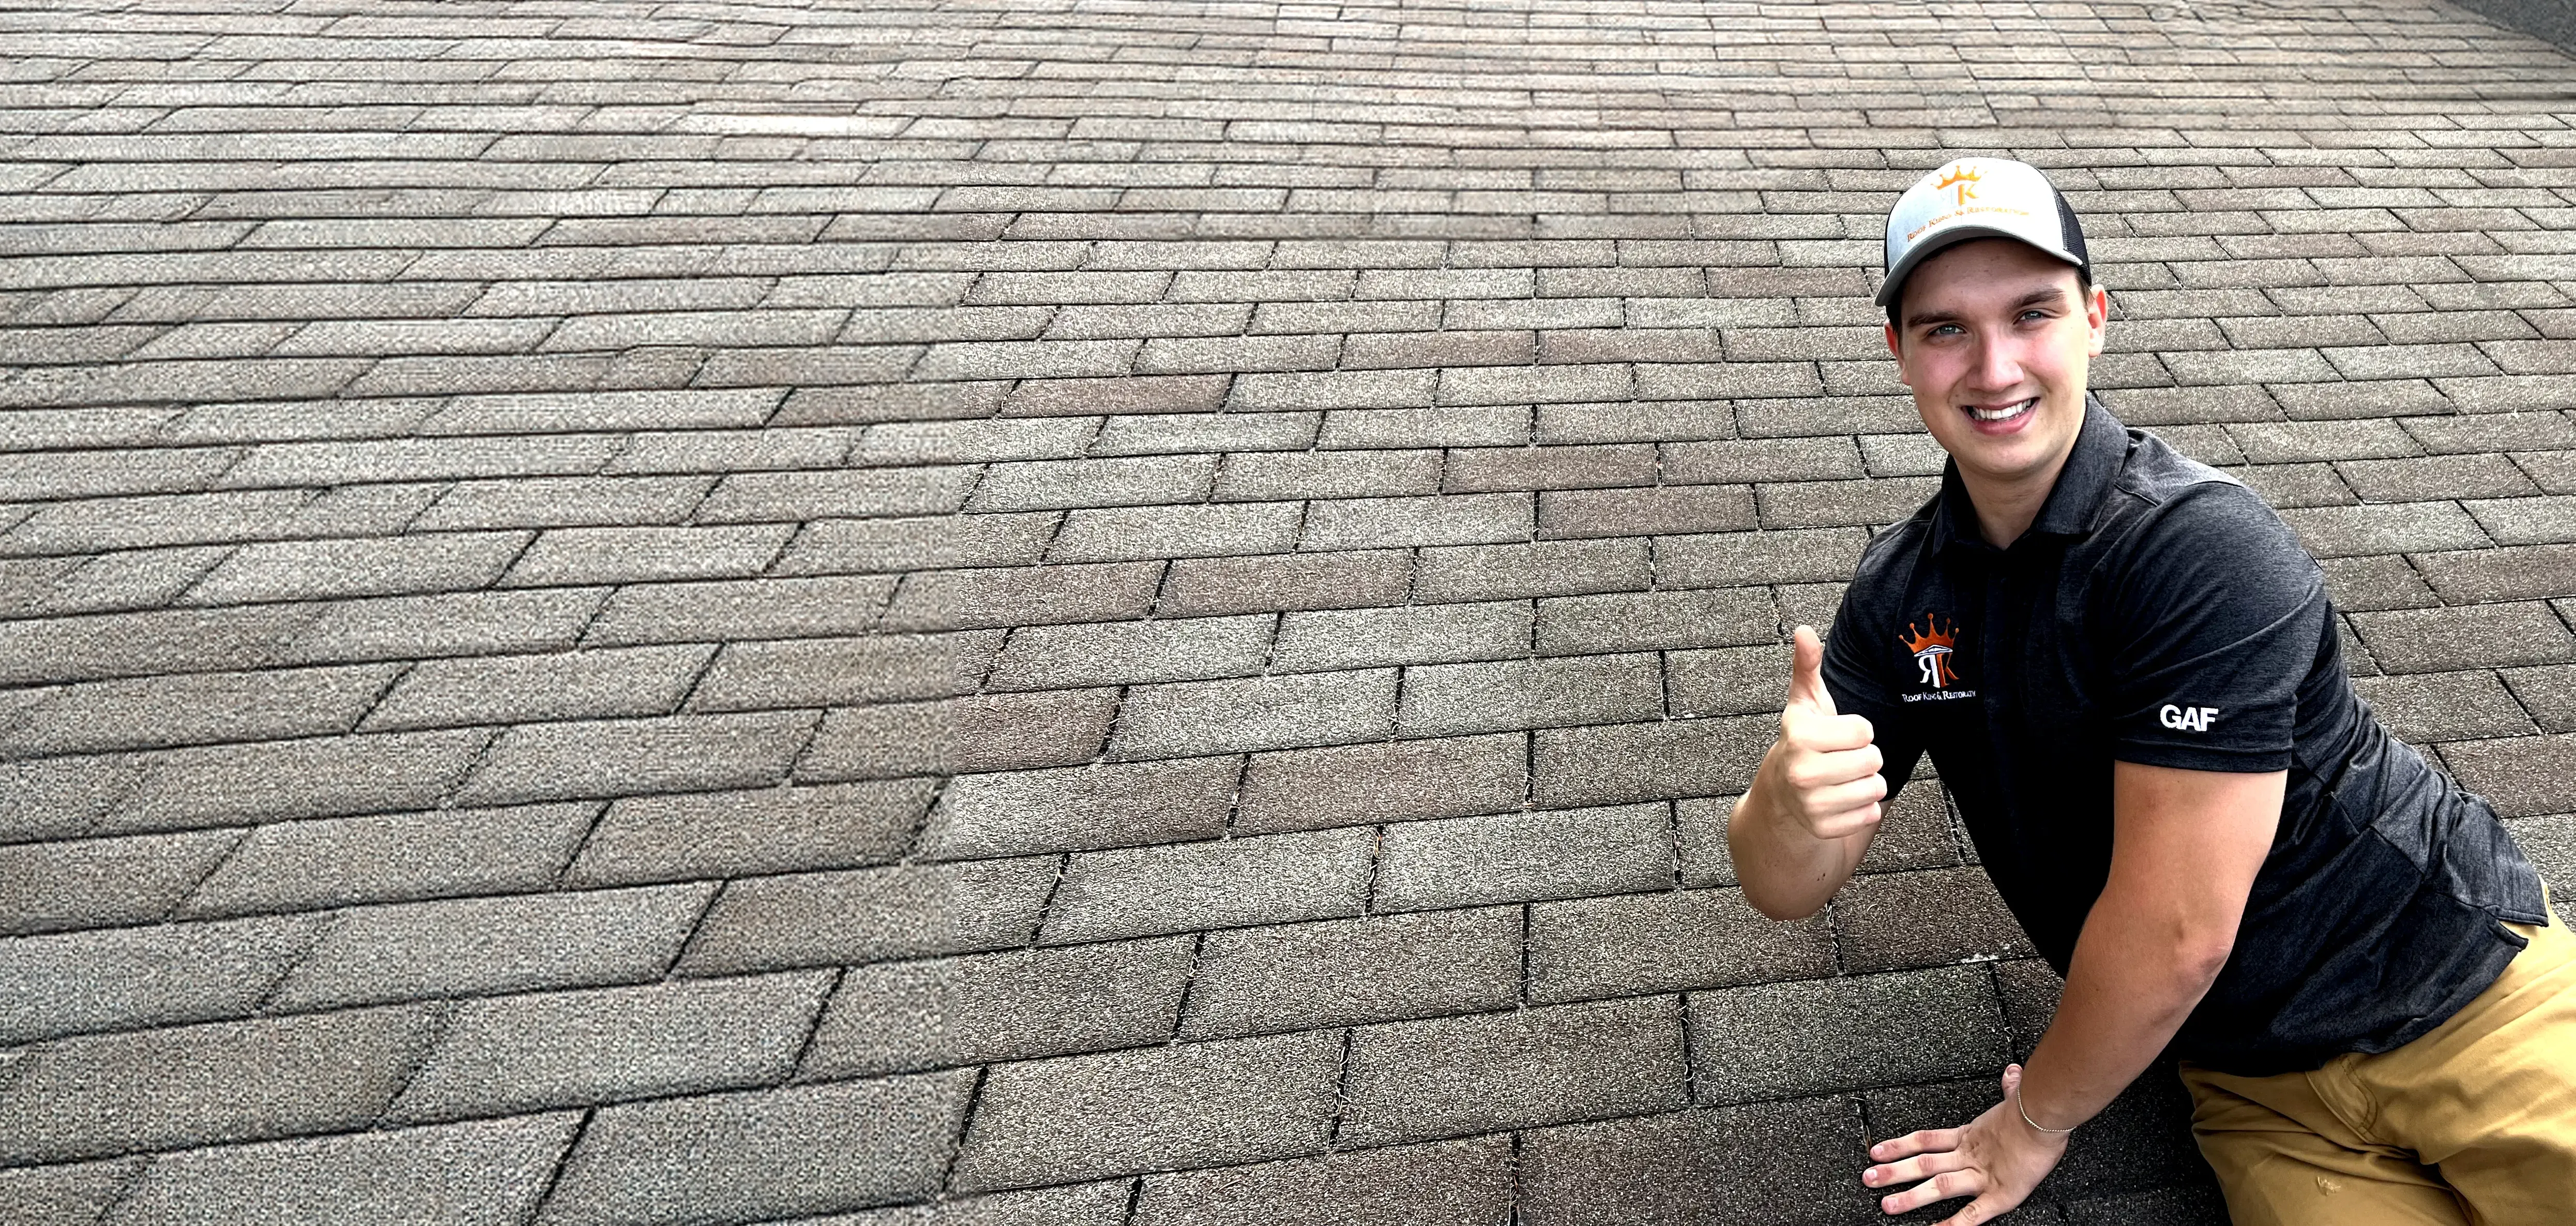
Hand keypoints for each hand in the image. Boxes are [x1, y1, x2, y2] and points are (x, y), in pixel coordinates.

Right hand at [1761, 625, 1885, 841]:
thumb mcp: (1805, 702)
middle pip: (1874, 760)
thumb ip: (1807, 665)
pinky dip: (1863, 809)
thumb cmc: (1803, 739)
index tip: (1838, 735)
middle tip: (1841, 758)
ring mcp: (1812, 804)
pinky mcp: (1824, 828)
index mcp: (1800, 737)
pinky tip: (1841, 800)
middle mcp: (1802, 772)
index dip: (1858, 731)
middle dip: (1865, 757)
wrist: (1781, 793)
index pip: (1865, 731)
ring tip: (1843, 778)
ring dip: (1867, 782)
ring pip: (1876, 788)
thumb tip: (1804, 630)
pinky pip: (1870, 815)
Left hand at [1863, 1064, 2071, 1223]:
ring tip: (1886, 1205)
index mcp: (1970, 1135)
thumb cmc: (2035, 1107)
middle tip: (1868, 1178)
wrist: (2046, 1116)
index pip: (1925, 1140)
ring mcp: (1982, 1176)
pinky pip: (1972, 1216)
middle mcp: (1969, 1156)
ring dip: (1911, 1197)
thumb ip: (2011, 1087)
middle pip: (1923, 1164)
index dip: (1898, 1146)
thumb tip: (2013, 1073)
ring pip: (1938, 1187)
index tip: (1876, 1151)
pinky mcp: (2000, 1195)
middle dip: (1893, 1173)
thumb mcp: (2017, 1095)